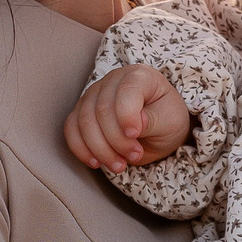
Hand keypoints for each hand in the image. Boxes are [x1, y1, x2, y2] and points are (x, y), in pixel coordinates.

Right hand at [66, 65, 191, 172]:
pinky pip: (71, 129)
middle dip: (116, 140)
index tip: (135, 136)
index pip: (126, 90)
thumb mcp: (170, 121)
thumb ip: (152, 121)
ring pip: (84, 121)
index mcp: (140, 76)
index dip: (127, 116)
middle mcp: (113, 80)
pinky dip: (81, 148)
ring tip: (119, 165)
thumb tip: (135, 123)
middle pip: (102, 110)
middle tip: (134, 155)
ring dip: (100, 149)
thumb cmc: (167, 120)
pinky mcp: (82, 112)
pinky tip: (96, 162)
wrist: (159, 129)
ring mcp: (95, 94)